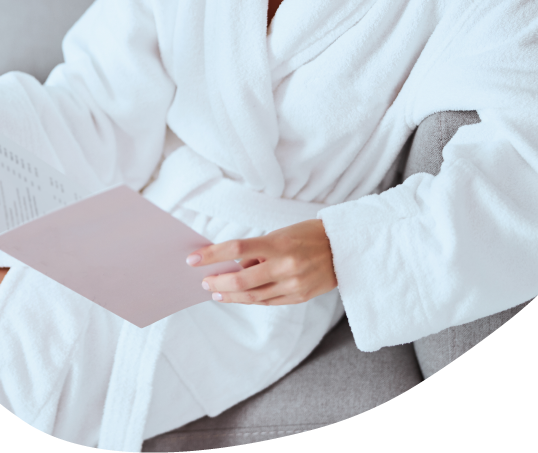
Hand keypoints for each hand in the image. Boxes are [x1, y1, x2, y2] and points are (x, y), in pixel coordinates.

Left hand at [186, 219, 336, 305]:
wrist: (343, 248)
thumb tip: (233, 266)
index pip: (237, 249)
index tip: (193, 259)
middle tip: (204, 281)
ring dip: (230, 295)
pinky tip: (237, 297)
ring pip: (253, 296)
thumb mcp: (280, 235)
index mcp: (279, 244)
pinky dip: (250, 300)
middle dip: (219, 281)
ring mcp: (293, 284)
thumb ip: (257, 252)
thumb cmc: (307, 235)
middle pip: (241, 279)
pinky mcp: (299, 297)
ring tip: (216, 291)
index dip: (212, 255)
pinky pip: (267, 302)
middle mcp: (286, 265)